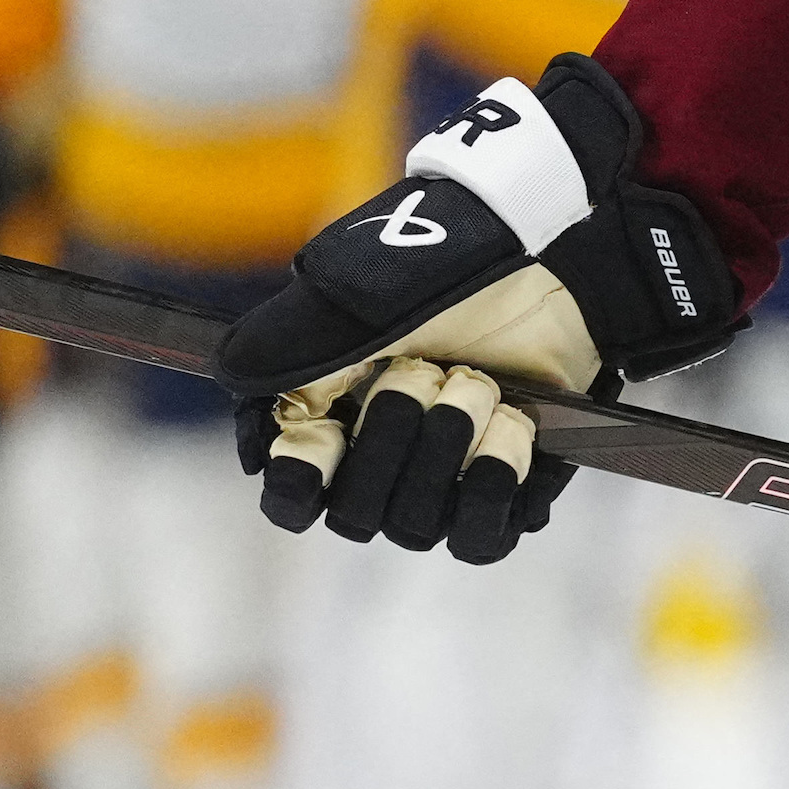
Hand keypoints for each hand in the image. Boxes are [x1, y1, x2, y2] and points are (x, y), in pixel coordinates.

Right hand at [211, 54, 742, 563]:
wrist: (555, 253)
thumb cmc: (450, 262)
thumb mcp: (360, 288)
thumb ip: (293, 338)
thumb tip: (232, 379)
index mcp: (325, 414)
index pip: (289, 495)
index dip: (299, 482)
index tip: (322, 437)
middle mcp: (376, 460)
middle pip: (354, 515)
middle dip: (391, 440)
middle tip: (425, 369)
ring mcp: (441, 481)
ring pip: (416, 527)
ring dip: (448, 452)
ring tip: (478, 382)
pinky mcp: (505, 492)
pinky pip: (482, 536)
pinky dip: (496, 481)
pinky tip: (511, 426)